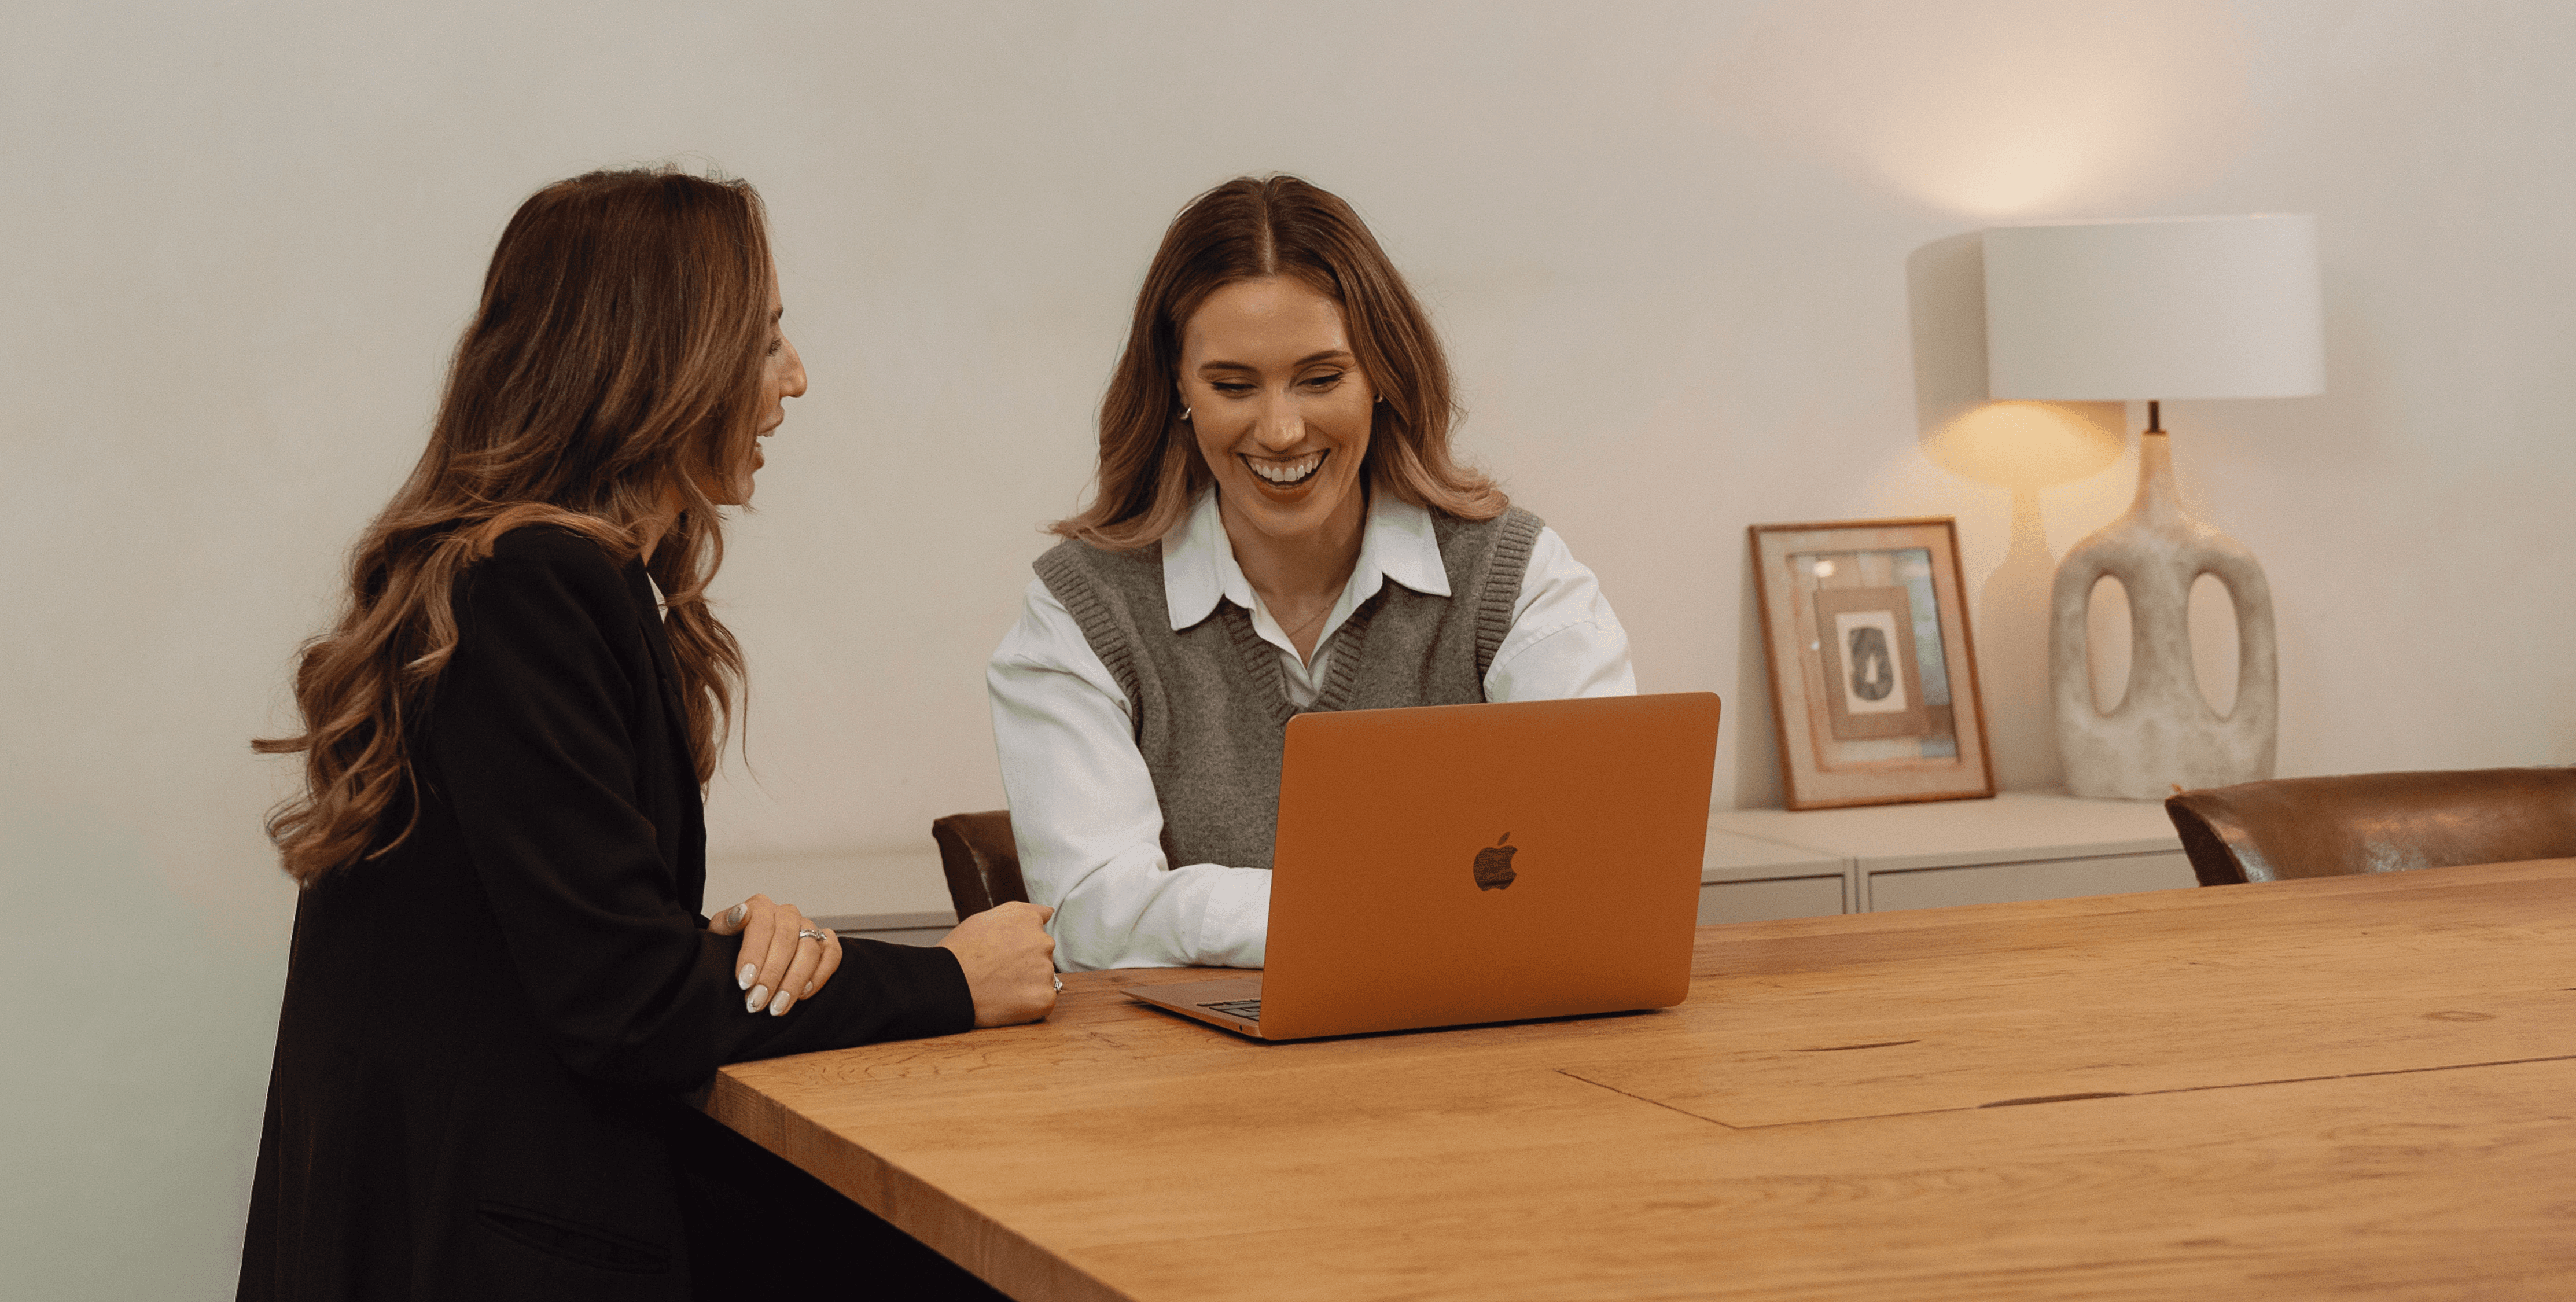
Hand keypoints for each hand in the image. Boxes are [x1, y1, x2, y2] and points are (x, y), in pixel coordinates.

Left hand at [709, 893, 838, 1016]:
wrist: (745, 956)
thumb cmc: (732, 946)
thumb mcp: (719, 935)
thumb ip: (725, 923)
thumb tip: (739, 914)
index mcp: (761, 907)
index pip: (761, 925)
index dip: (753, 954)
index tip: (744, 981)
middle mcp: (787, 914)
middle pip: (787, 940)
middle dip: (771, 975)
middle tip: (757, 1001)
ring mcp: (809, 927)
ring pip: (810, 950)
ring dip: (794, 982)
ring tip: (777, 1006)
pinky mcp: (825, 942)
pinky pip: (832, 955)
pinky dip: (820, 975)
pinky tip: (803, 994)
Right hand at [937, 902, 1058, 1027]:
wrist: (947, 984)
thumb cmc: (959, 953)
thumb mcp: (986, 917)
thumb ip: (1022, 911)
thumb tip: (1048, 912)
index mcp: (1029, 921)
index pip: (1037, 934)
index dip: (1017, 948)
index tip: (1002, 956)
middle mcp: (1043, 942)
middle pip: (1041, 957)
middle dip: (1025, 965)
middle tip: (997, 972)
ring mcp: (1046, 971)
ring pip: (1043, 979)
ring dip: (1027, 985)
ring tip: (999, 987)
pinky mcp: (1044, 998)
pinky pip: (1043, 1001)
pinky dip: (1028, 1005)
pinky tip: (1007, 1001)